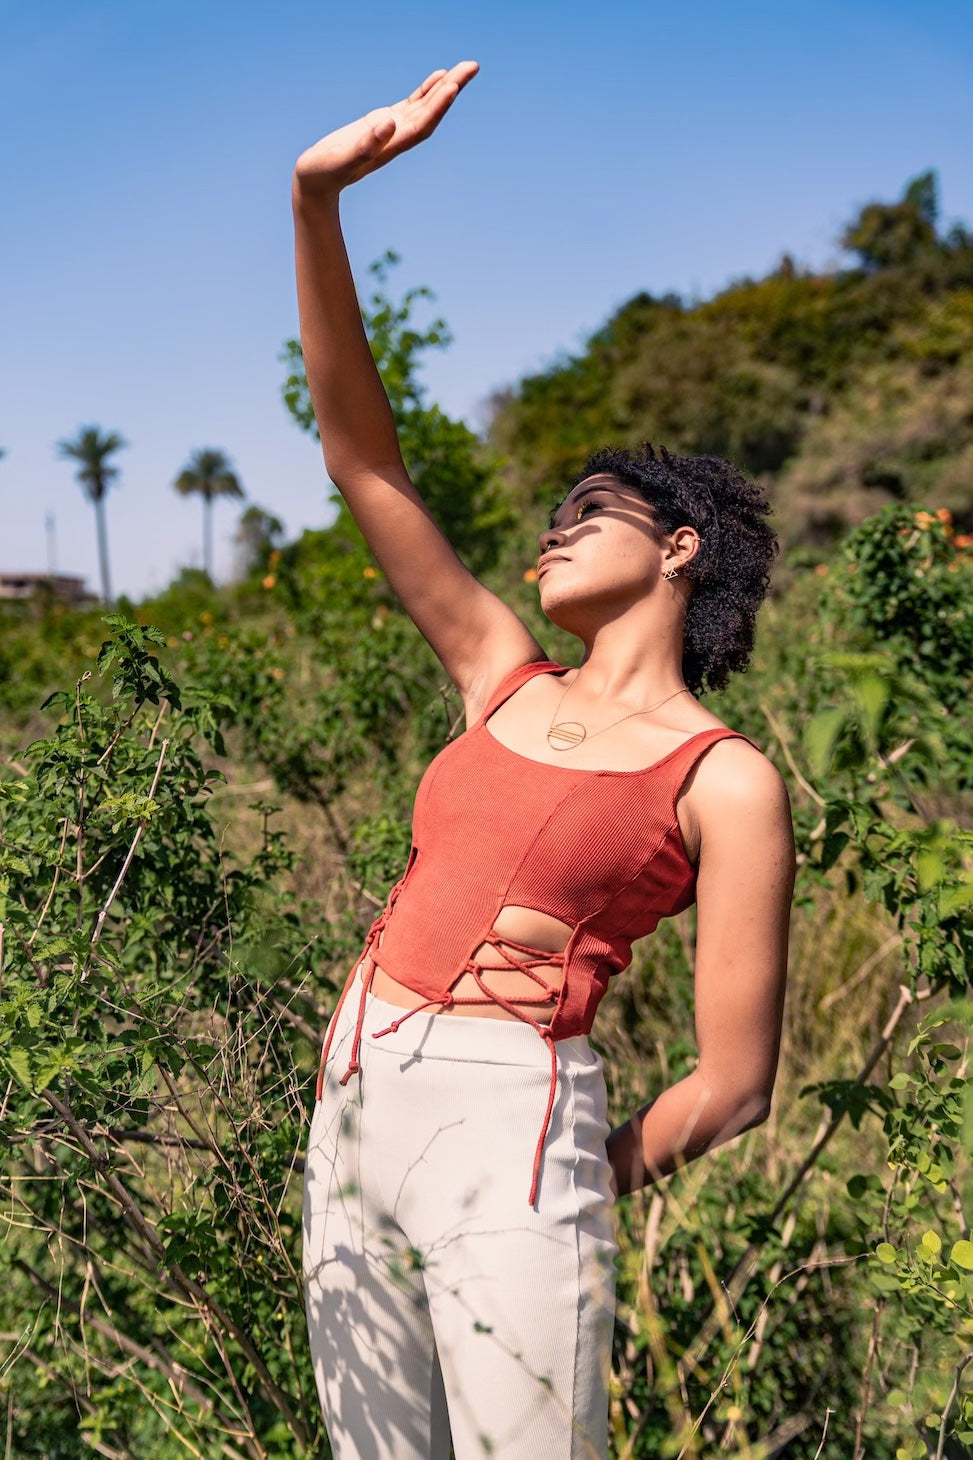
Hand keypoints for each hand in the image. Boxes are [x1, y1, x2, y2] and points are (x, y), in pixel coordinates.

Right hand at [294, 62, 478, 199]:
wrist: (316, 182)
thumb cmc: (325, 172)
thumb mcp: (343, 157)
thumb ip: (367, 143)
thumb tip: (389, 122)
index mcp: (390, 147)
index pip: (421, 125)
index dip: (438, 107)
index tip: (453, 86)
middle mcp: (397, 138)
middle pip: (431, 112)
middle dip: (452, 89)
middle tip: (473, 66)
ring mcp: (392, 130)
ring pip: (426, 105)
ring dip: (446, 87)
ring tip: (467, 67)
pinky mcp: (383, 123)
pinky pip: (412, 105)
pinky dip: (426, 91)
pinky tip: (440, 77)